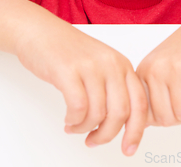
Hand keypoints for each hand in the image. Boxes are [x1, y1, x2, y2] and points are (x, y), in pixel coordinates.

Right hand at [15, 20, 146, 155]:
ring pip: (98, 114)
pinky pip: (78, 108)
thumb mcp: (101, 64)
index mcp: (122, 63)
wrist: (41, 31)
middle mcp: (110, 64)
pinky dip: (74, 121)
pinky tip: (68, 119)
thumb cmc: (69, 51)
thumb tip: (121, 123)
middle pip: (120, 113)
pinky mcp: (68, 71)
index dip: (136, 130)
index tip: (129, 148)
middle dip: (106, 135)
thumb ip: (114, 88)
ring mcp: (90, 66)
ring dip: (85, 128)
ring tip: (75, 127)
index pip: (139, 103)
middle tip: (93, 140)